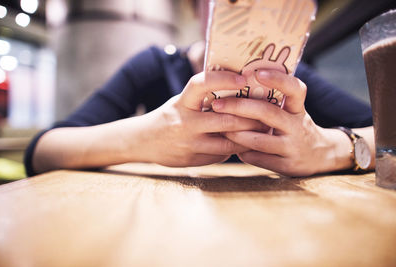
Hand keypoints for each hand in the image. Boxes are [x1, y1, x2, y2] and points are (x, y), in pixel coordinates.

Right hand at [131, 71, 263, 166]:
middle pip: (225, 119)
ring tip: (264, 131)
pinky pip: (220, 156)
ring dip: (248, 137)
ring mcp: (188, 144)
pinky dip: (234, 150)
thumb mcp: (181, 102)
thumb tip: (239, 91)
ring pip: (227, 143)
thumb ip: (204, 99)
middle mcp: (184, 122)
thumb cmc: (169, 116)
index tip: (244, 78)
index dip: (224, 79)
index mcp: (181, 102)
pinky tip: (244, 145)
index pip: (202, 84)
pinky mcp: (192, 160)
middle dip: (250, 117)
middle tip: (268, 113)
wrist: (142, 141)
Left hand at [211, 69, 352, 175]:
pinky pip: (259, 159)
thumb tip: (235, 87)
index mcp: (298, 109)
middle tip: (217, 104)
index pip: (295, 89)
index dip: (278, 79)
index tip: (257, 72)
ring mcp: (293, 147)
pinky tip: (232, 147)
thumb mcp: (292, 112)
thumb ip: (273, 103)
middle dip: (240, 107)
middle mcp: (298, 126)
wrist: (321, 156)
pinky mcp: (287, 165)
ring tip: (220, 128)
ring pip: (260, 140)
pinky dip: (243, 152)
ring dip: (237, 134)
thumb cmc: (295, 127)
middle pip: (268, 113)